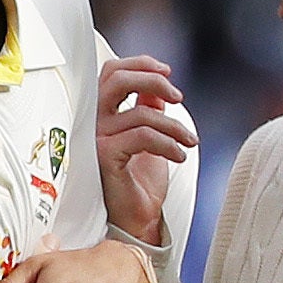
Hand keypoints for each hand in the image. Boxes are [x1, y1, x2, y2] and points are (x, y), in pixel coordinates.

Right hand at [94, 52, 195, 243]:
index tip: (167, 71)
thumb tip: (157, 85)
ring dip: (174, 126)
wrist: (136, 218)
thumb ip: (147, 106)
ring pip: (142, 113)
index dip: (140, 64)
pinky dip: (168, 143)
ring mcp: (96, 139)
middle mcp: (93, 122)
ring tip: (188, 142)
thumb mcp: (149, 134)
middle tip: (177, 96)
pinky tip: (179, 155)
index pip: (111, 72)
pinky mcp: (105, 156)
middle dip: (153, 81)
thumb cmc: (139, 181)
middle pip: (117, 80)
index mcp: (101, 113)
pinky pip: (143, 136)